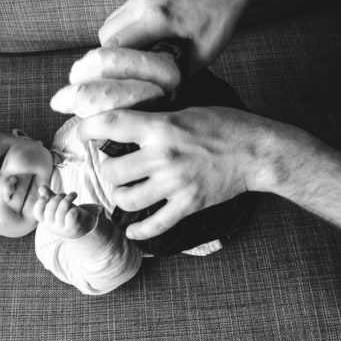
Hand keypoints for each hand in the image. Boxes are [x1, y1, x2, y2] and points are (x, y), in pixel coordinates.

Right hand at [33, 188, 95, 238]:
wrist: (85, 226)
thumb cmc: (68, 213)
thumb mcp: (58, 204)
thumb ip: (49, 196)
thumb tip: (41, 187)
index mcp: (45, 221)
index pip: (38, 212)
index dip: (40, 203)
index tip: (47, 195)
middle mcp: (52, 226)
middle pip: (50, 209)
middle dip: (58, 197)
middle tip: (64, 194)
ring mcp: (62, 229)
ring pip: (61, 211)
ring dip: (68, 198)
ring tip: (73, 194)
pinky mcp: (73, 228)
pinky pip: (71, 215)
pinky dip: (75, 208)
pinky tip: (78, 208)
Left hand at [78, 106, 277, 239]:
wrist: (257, 152)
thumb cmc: (227, 125)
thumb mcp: (187, 110)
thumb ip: (157, 119)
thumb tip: (130, 123)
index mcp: (160, 127)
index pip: (110, 125)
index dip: (88, 130)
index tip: (83, 134)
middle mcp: (163, 157)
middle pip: (112, 170)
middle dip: (108, 169)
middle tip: (115, 166)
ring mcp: (175, 184)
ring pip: (126, 199)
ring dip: (120, 196)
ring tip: (125, 190)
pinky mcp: (188, 205)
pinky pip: (154, 225)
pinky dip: (139, 230)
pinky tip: (133, 228)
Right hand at [98, 0, 253, 71]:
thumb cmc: (219, 18)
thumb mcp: (204, 54)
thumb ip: (178, 73)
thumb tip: (161, 90)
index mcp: (156, 17)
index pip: (113, 46)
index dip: (114, 67)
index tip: (123, 79)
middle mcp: (143, 2)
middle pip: (106, 34)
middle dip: (113, 56)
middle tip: (130, 70)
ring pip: (111, 21)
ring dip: (118, 41)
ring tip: (137, 56)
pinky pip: (124, 11)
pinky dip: (126, 27)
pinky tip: (145, 38)